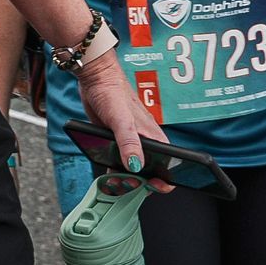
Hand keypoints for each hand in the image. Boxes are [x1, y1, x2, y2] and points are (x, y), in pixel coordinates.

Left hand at [75, 51, 170, 189]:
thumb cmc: (112, 92)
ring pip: (134, 170)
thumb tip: (135, 165)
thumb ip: (129, 142)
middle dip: (141, 184)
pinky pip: (119, 163)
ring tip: (115, 182)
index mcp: (153, 137)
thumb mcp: (121, 119)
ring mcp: (130, 143)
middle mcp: (145, 142)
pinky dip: (115, 172)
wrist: (96, 78)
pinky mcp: (117, 142)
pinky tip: (108, 176)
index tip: (152, 186)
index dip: (165, 181)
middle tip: (126, 184)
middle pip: (151, 172)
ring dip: (126, 181)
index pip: (170, 166)